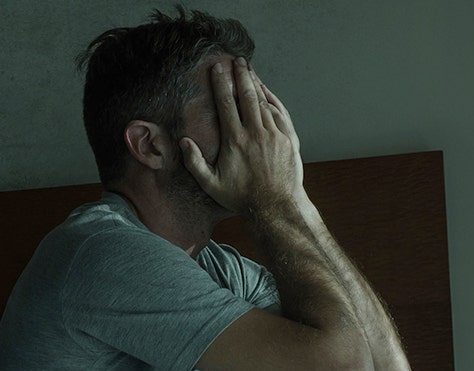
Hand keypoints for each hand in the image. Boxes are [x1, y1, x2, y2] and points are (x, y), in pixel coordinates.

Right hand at [181, 57, 303, 212]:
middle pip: (247, 95)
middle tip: (237, 60)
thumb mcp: (211, 184)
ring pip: (264, 102)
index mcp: (235, 139)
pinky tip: (266, 92)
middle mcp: (255, 132)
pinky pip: (280, 113)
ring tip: (249, 71)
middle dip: (241, 75)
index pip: (226, 103)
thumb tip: (184, 141)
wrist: (275, 207)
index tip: (217, 68)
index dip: (221, 83)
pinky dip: (272, 99)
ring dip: (256, 84)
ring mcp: (274, 134)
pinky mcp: (289, 139)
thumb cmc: (241, 197)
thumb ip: (194, 162)